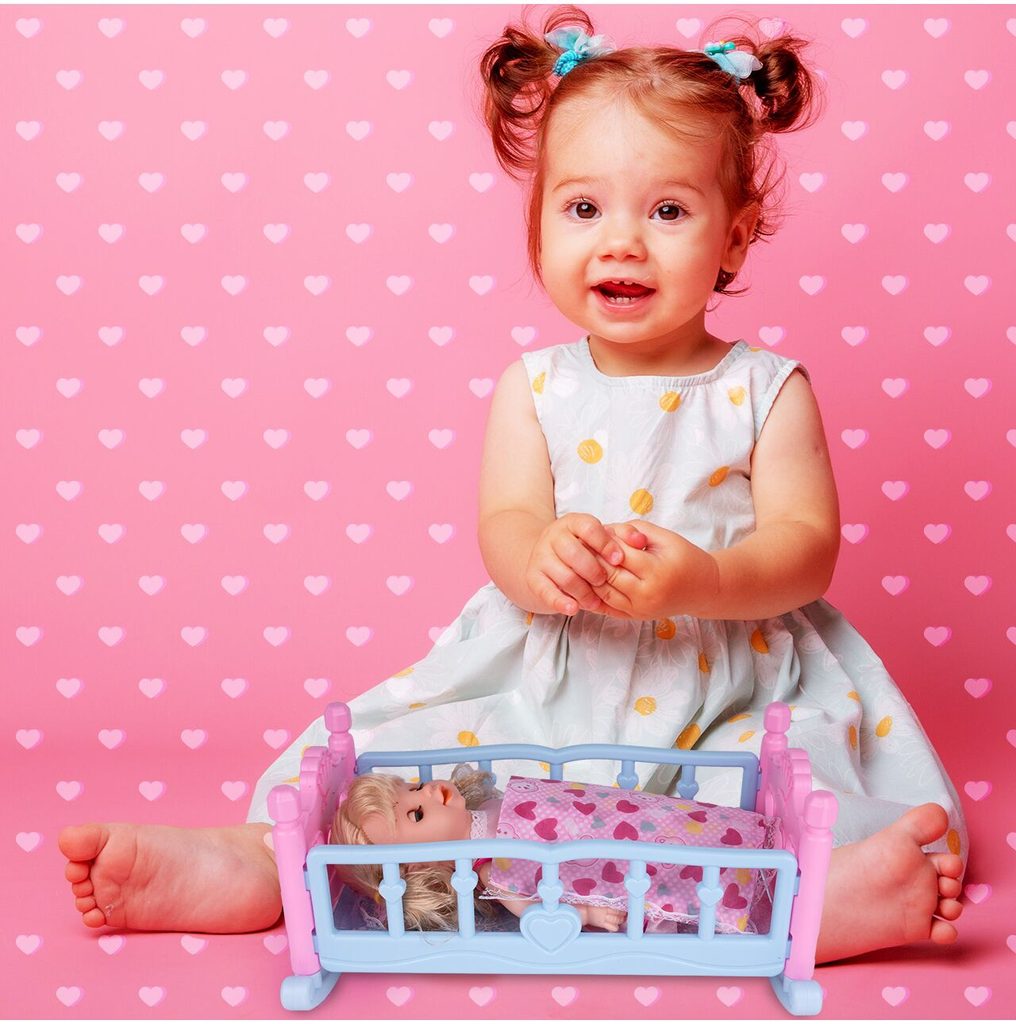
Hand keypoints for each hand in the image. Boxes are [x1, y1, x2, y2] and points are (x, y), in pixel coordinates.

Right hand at [525, 513, 647, 615]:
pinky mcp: (533, 577)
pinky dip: (561, 602)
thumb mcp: (598, 539)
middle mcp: (553, 536)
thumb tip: (641, 541)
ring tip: (595, 602)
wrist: (544, 560)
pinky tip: (574, 609)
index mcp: (571, 523)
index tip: (619, 559)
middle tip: (605, 582)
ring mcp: (540, 556)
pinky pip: (546, 591)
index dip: (605, 544)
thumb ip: (621, 537)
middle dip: (593, 570)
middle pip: (574, 552)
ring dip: (583, 591)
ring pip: (564, 575)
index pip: (588, 528)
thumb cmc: (581, 550)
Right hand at [579, 904, 626, 931]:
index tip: (625, 910)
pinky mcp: (602, 925)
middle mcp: (605, 912)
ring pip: (616, 921)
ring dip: (620, 921)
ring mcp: (604, 919)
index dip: (622, 910)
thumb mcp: (600, 901)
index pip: (616, 909)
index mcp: (605, 906)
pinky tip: (616, 926)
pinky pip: (611, 928)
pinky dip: (615, 927)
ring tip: (622, 920)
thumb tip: (616, 903)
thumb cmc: (591, 905)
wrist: (584, 912)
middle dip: (623, 916)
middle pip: (617, 915)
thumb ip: (608, 903)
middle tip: (625, 915)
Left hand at [588, 520, 719, 620]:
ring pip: (603, 594)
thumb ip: (634, 531)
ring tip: (576, 563)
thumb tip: (604, 531)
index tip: (587, 533)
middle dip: (590, 560)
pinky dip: (593, 596)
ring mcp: (640, 609)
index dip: (601, 543)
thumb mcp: (664, 537)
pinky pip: (607, 608)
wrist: (704, 588)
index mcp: (655, 570)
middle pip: (607, 575)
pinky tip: (582, 584)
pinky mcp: (636, 618)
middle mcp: (646, 594)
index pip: (618, 555)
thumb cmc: (685, 557)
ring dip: (587, 579)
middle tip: (574, 547)